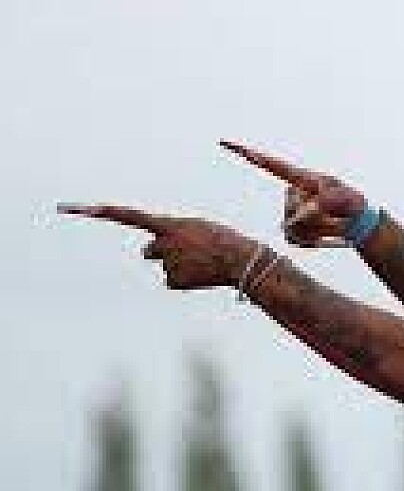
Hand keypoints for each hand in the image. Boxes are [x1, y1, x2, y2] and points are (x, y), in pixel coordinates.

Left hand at [58, 205, 256, 289]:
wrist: (241, 260)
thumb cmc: (221, 238)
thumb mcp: (194, 226)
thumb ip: (168, 232)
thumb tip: (146, 252)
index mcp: (168, 224)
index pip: (128, 216)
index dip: (101, 212)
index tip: (75, 209)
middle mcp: (162, 243)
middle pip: (149, 251)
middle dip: (162, 252)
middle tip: (191, 251)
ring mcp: (167, 264)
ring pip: (164, 266)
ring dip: (179, 265)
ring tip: (203, 262)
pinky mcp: (174, 281)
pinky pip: (172, 281)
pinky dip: (185, 279)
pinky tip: (201, 275)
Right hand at [220, 140, 367, 247]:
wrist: (356, 223)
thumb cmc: (351, 203)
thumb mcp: (345, 198)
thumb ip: (325, 202)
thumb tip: (300, 216)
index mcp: (301, 178)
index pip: (272, 165)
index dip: (249, 155)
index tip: (226, 143)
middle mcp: (291, 194)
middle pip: (291, 206)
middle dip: (317, 215)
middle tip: (338, 215)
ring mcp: (289, 214)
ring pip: (293, 226)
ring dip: (319, 229)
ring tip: (335, 224)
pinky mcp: (292, 233)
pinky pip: (295, 241)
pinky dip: (313, 242)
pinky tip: (326, 237)